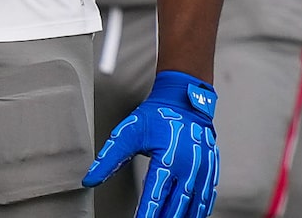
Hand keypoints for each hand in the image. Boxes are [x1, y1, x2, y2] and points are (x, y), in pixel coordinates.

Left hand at [83, 70, 219, 217]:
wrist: (185, 96)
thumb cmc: (158, 114)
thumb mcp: (128, 134)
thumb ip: (108, 159)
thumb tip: (90, 179)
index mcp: (167, 159)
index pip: (154, 197)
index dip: (146, 215)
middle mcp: (188, 165)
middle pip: (177, 204)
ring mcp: (202, 165)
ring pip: (196, 201)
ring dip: (186, 215)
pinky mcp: (211, 163)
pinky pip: (209, 191)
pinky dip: (203, 206)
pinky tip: (197, 213)